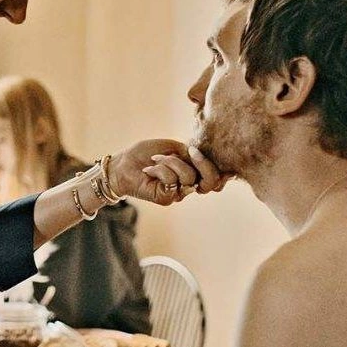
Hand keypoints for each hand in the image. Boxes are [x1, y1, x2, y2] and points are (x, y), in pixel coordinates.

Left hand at [109, 139, 228, 204]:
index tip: (222, 163)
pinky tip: (148, 169)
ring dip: (171, 162)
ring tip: (155, 159)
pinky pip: (172, 180)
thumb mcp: (173, 147)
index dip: (222, 172)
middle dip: (203, 163)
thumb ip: (190, 153)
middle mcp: (188, 185)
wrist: (124, 163)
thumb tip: (204, 158)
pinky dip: (160, 169)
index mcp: (192, 172)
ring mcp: (177, 193)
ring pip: (189, 177)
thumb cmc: (146, 153)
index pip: (215, 177)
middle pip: (210, 181)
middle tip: (190, 151)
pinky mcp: (165, 198)